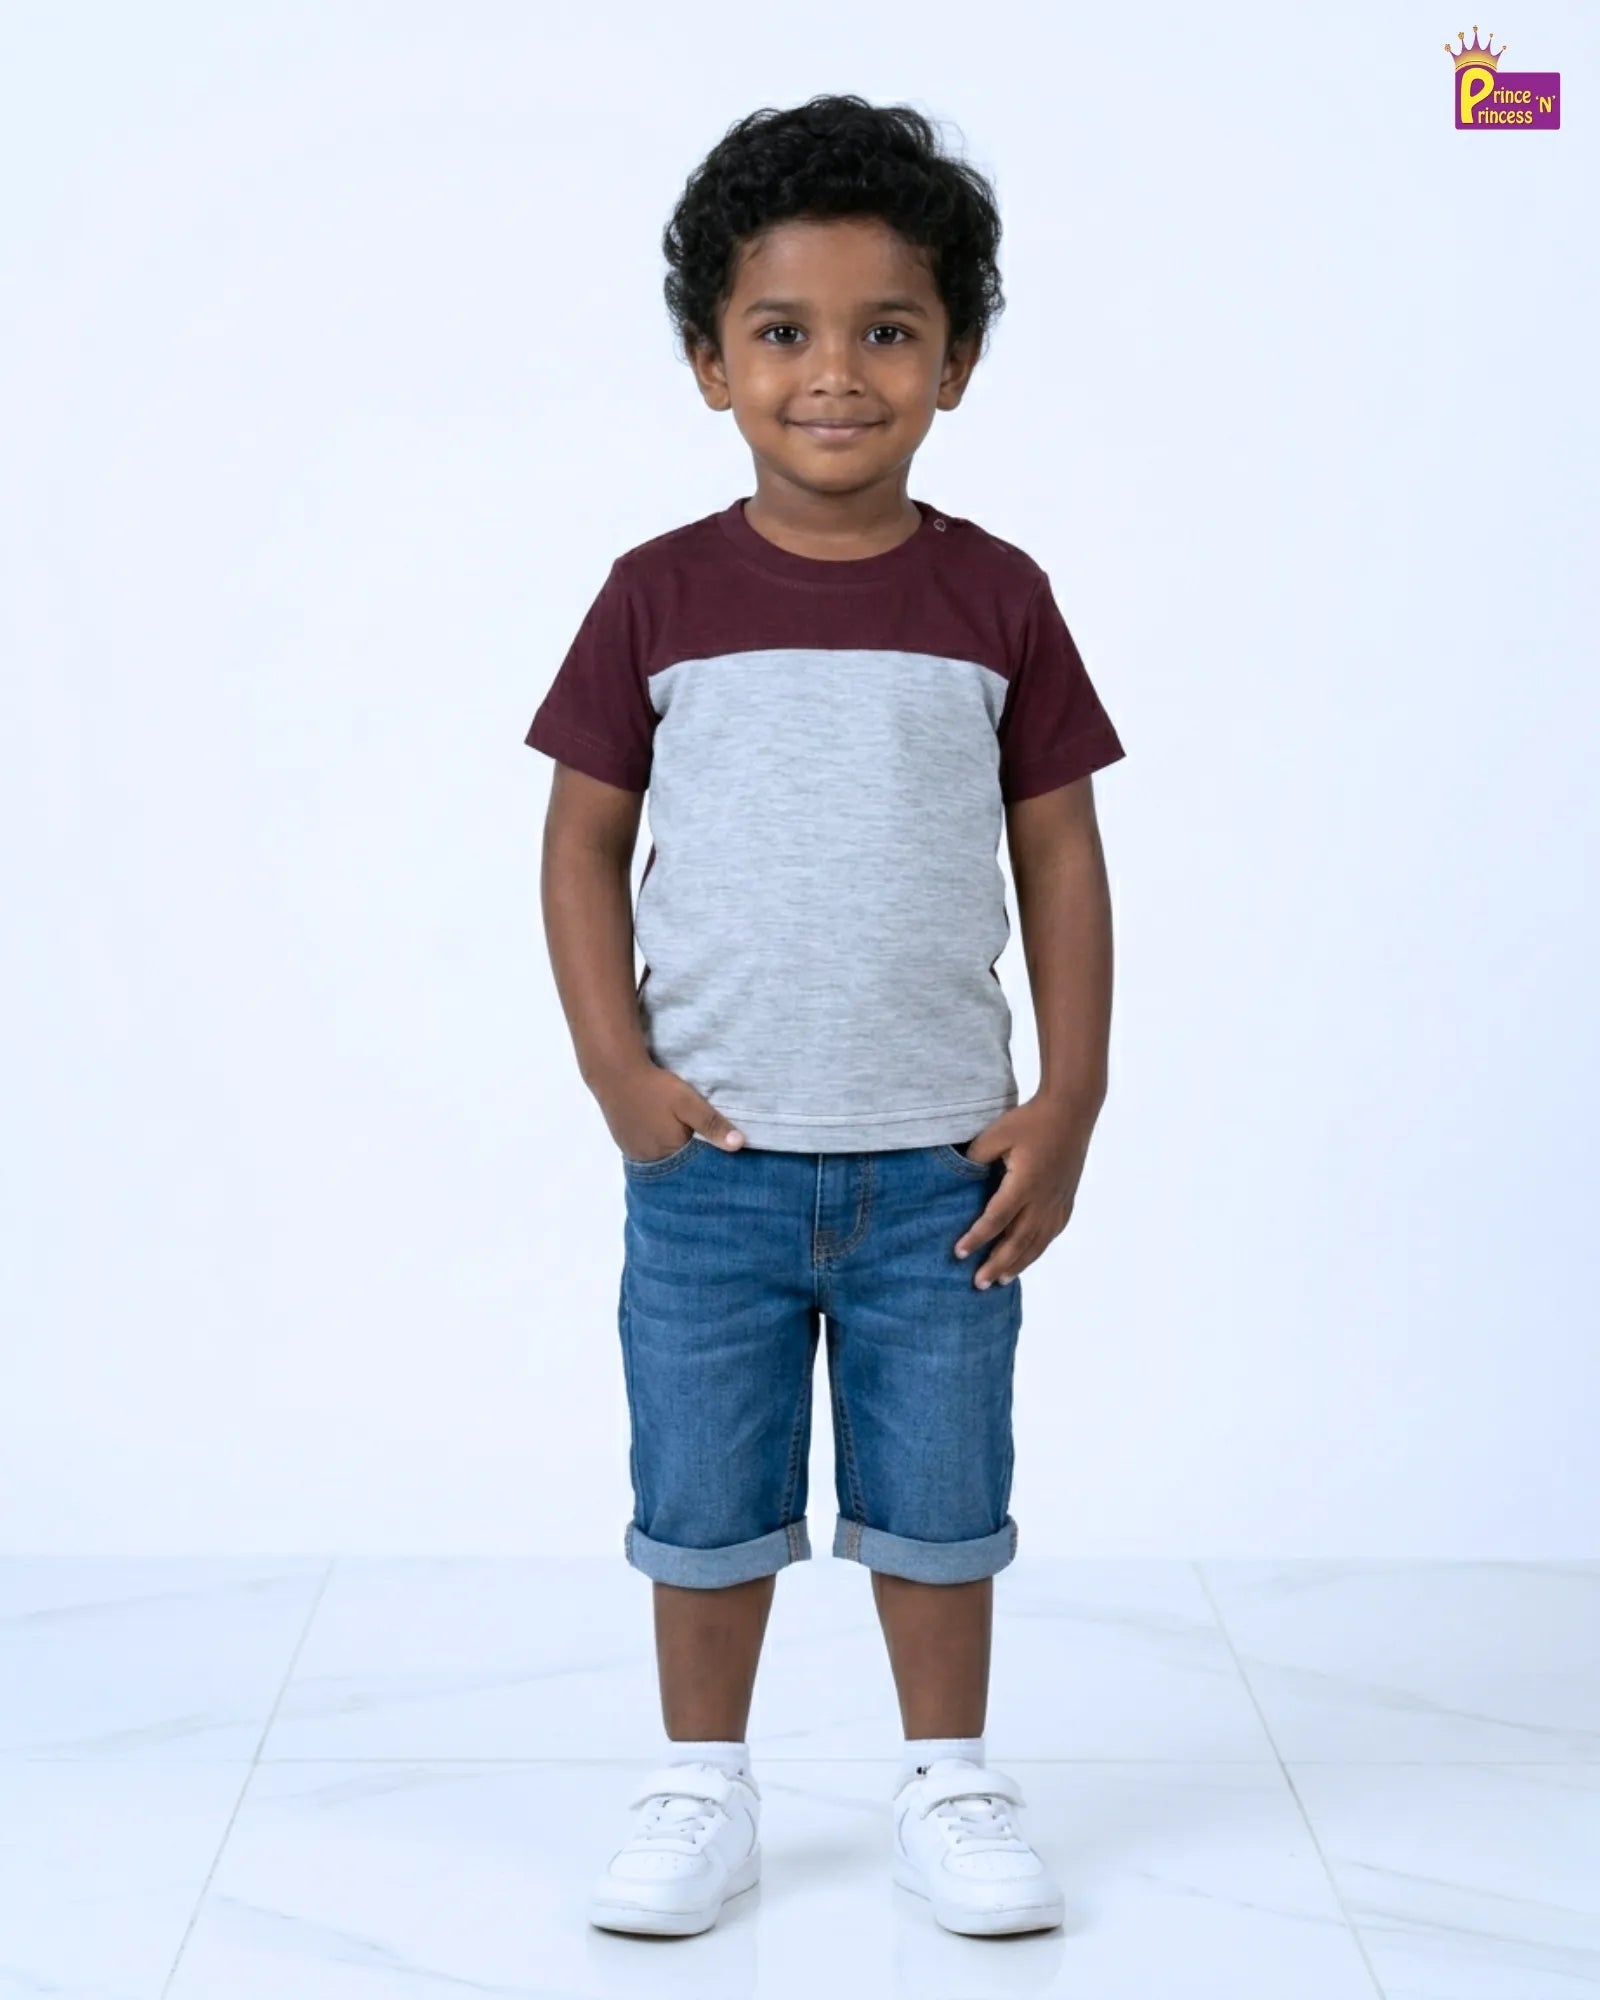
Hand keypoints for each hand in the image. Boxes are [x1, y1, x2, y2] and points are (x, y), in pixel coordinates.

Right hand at [593, 1057, 746, 1161]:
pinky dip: (657, 1144)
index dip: (707, 1158)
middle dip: (690, 1156)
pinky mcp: (624, 1141)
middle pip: (676, 1164)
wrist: (615, 1071)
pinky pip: (647, 1149)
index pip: (694, 1167)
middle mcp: (648, 1160)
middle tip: (701, 1138)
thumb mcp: (688, 1103)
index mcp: (666, 1155)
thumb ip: (712, 1124)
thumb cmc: (655, 1088)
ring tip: (684, 1135)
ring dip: (672, 1150)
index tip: (720, 1149)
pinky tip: (662, 1130)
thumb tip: (740, 1145)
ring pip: (661, 1157)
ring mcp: (633, 1152)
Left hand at [952, 1092, 1099, 1287]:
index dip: (976, 1238)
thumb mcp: (996, 1133)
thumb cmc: (1030, 1120)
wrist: (1072, 1111)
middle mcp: (1044, 1198)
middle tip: (978, 1284)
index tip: (959, 1253)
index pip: (996, 1219)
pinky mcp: (1066, 1198)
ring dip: (1018, 1263)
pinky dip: (1038, 1249)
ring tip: (1001, 1280)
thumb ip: (975, 1158)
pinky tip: (1028, 1257)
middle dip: (997, 1264)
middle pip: (1018, 1241)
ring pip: (1038, 1241)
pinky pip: (1052, 1232)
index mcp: (1024, 1183)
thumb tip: (957, 1177)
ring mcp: (1058, 1201)